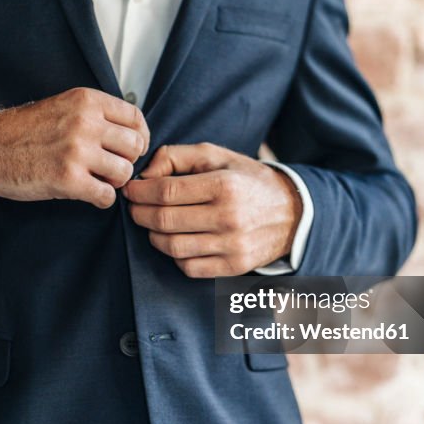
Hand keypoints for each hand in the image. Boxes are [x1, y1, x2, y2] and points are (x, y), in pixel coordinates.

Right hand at [0, 88, 149, 208]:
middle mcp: (85, 122)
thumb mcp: (63, 106)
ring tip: (97, 180)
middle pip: (135, 146)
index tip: (131, 148)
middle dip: (127, 161)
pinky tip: (88, 194)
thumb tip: (131, 131)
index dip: (140, 137)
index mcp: (86, 100)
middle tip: (111, 167)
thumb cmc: (25, 131)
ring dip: (114, 182)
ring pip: (124, 172)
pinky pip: (106, 196)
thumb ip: (95, 114)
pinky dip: (102, 199)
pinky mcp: (68, 179)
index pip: (135, 118)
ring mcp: (77, 151)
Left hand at [123, 143, 300, 277]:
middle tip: (135, 207)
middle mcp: (229, 217)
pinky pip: (188, 267)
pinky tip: (176, 240)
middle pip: (164, 220)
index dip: (139, 192)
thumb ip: (177, 156)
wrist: (292, 213)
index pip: (165, 192)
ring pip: (172, 247)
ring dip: (153, 235)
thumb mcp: (217, 156)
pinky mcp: (234, 267)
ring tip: (152, 224)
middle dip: (139, 214)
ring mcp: (232, 245)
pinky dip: (174, 255)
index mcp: (224, 185)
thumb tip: (145, 175)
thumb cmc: (247, 180)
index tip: (130, 190)